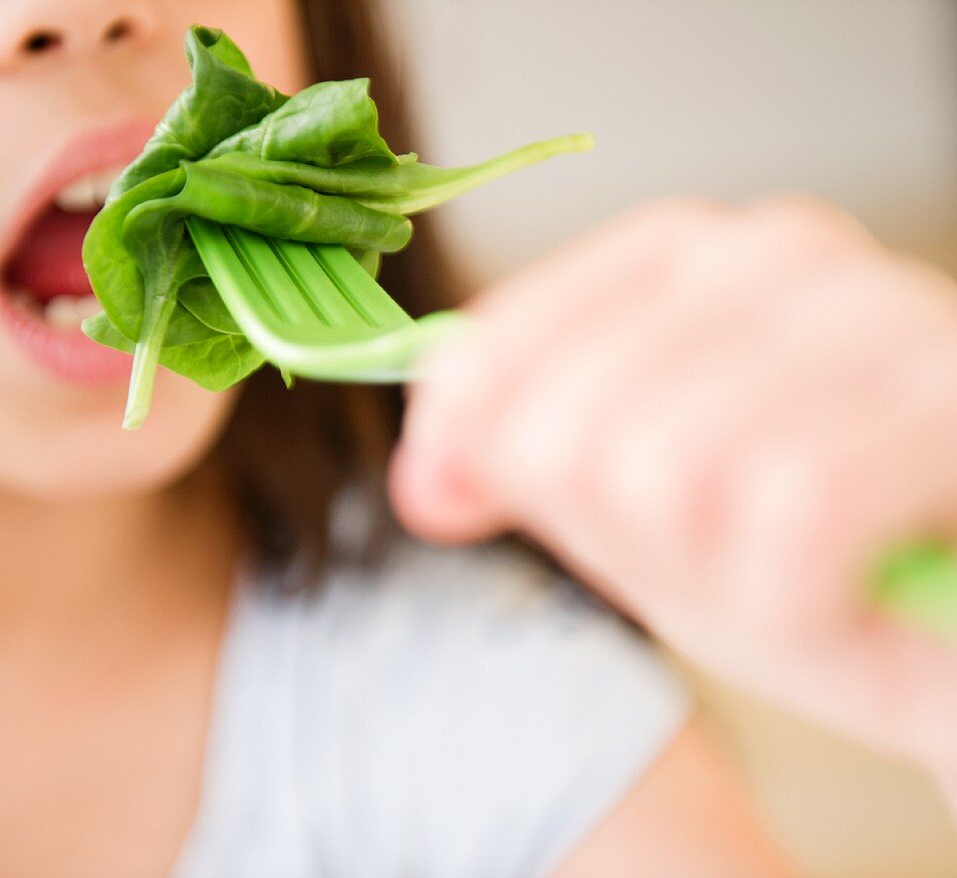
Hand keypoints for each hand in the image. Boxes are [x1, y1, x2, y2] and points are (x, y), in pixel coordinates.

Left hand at [390, 196, 956, 786]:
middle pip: (568, 421)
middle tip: (707, 562)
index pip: (508, 332)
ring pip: (663, 469)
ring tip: (786, 580)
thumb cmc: (815, 570)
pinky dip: (796, 605)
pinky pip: (789, 519)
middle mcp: (781, 256)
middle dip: (615, 534)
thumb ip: (538, 471)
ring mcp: (879, 312)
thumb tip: (424, 482)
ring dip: (714, 575)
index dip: (456, 426)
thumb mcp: (647, 514)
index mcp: (694, 260)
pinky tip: (842, 601)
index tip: (440, 500)